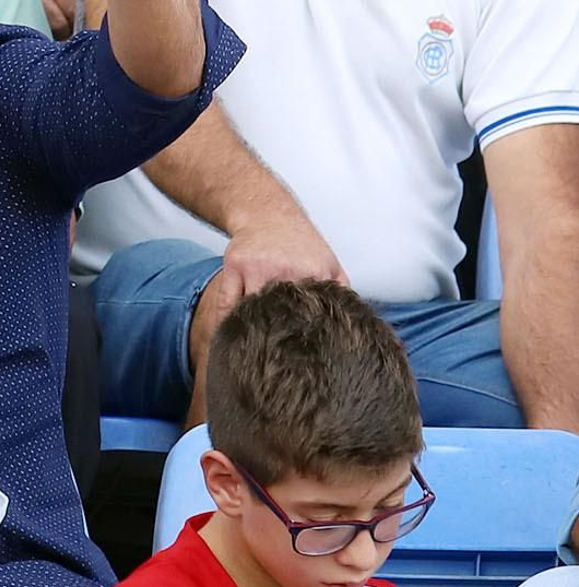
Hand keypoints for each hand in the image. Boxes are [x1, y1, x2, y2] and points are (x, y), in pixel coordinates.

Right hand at [187, 214, 345, 392]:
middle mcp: (286, 270)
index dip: (308, 343)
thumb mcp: (329, 262)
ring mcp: (257, 267)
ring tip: (252, 363)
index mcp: (313, 274)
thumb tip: (360, 329)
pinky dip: (225, 323)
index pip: (312, 316)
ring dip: (251, 335)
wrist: (267, 211)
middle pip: (280, 317)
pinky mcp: (234, 265)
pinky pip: (226, 302)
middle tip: (276, 374)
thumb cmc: (301, 243)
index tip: (306, 367)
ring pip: (251, 312)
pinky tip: (227, 342)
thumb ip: (342, 294)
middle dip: (278, 344)